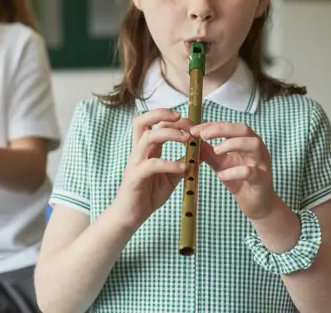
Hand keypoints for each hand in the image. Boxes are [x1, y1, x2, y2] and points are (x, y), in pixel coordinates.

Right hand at [113, 109, 190, 228]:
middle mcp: (139, 152)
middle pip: (142, 120)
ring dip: (169, 134)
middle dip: (163, 114)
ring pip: (148, 137)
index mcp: (146, 149)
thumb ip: (182, 164)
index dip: (171, 118)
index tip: (190, 124)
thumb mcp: (170, 178)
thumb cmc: (148, 195)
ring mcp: (135, 163)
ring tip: (187, 140)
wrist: (130, 216)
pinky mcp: (135, 178)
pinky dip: (169, 164)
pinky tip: (183, 169)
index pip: (153, 122)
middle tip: (183, 121)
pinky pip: (151, 165)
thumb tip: (200, 153)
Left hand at [190, 122, 278, 219]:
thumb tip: (190, 137)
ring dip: (232, 144)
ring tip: (215, 150)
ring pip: (253, 144)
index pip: (230, 125)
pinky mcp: (262, 179)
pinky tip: (221, 175)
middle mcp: (257, 148)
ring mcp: (262, 162)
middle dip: (222, 129)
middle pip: (243, 129)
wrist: (255, 203)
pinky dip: (234, 172)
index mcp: (246, 140)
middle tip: (203, 135)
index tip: (194, 130)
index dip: (212, 125)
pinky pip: (250, 171)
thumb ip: (207, 150)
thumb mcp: (219, 162)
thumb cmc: (238, 179)